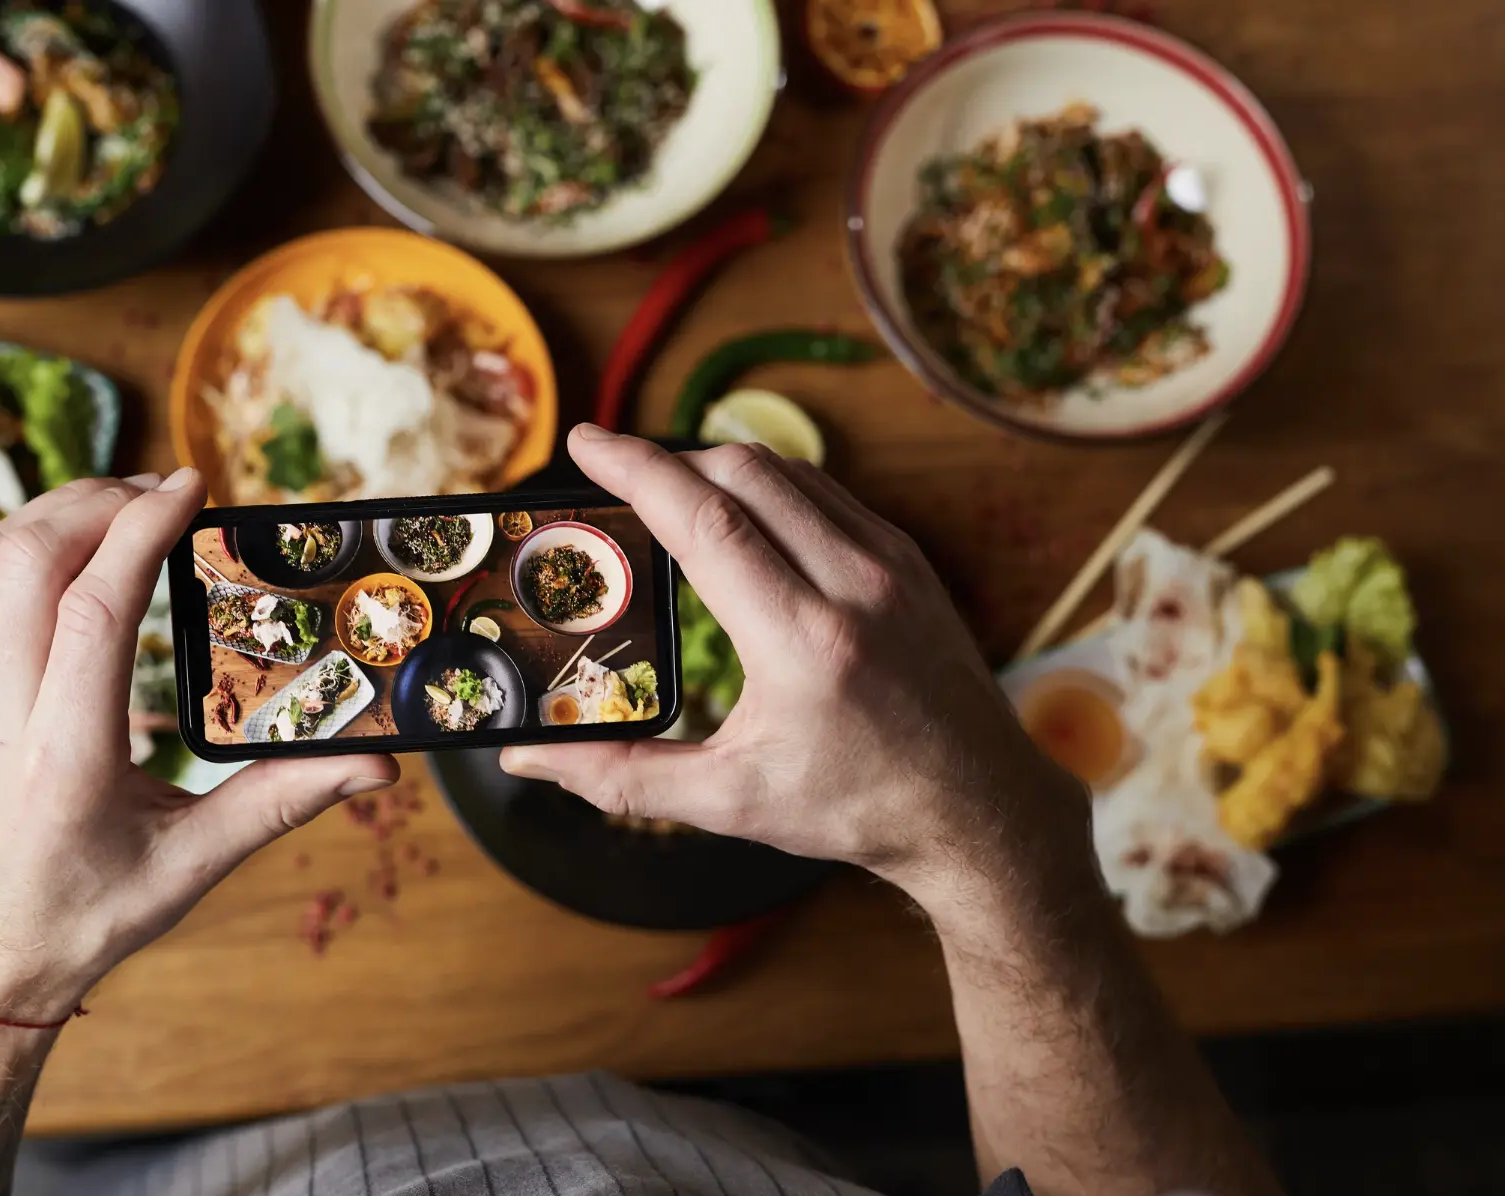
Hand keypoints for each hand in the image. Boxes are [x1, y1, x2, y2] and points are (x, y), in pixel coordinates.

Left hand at [0, 470, 398, 1023]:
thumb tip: (377, 766)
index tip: (190, 485)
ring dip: (58, 515)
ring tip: (128, 509)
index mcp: (60, 757)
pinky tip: (85, 558)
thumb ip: (283, 801)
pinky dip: (32, 549)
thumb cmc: (86, 915)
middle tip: (167, 491)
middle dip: (98, 500)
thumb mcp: (192, 865)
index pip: (95, 605)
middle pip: (25, 556)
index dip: (142, 528)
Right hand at [502, 427, 1091, 927]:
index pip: (706, 520)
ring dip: (716, 467)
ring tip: (665, 491)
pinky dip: (768, 487)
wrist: (978, 808)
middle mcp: (854, 585)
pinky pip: (824, 492)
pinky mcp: (907, 559)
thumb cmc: (856, 807)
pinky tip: (735, 515)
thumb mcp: (731, 802)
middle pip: (742, 473)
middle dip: (666, 459)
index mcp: (804, 643)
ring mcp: (890, 563)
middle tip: (611, 471)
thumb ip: (621, 777)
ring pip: (785, 471)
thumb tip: (526, 760)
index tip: (583, 441)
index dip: (636, 468)